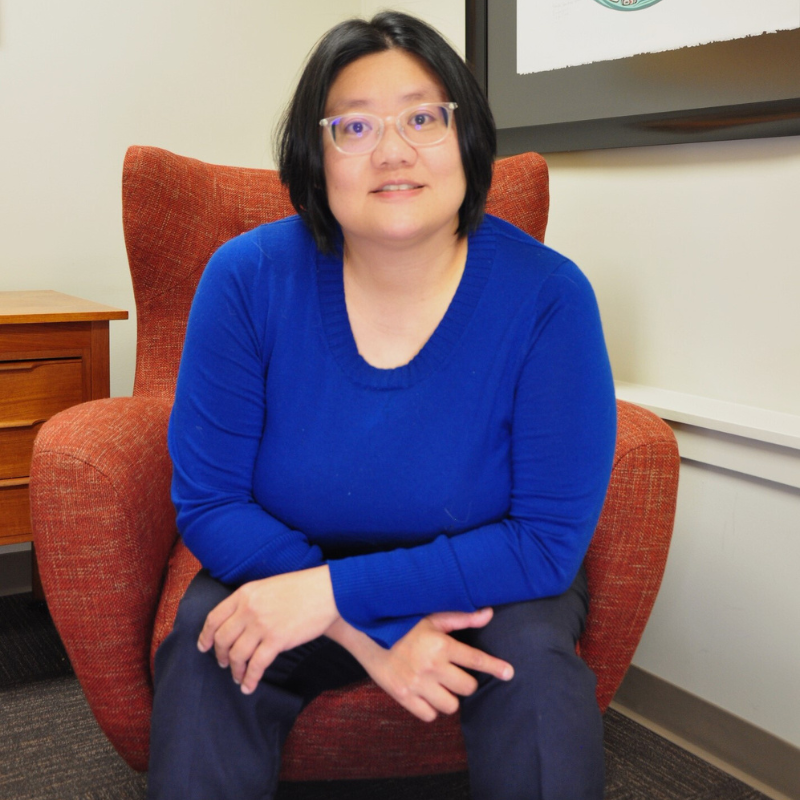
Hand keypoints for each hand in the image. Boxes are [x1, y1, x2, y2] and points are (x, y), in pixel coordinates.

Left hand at [197, 565, 338, 694]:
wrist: (327, 590)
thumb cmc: (301, 587)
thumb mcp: (268, 586)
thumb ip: (250, 600)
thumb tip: (238, 620)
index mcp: (245, 593)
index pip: (214, 617)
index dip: (206, 635)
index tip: (204, 646)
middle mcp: (249, 609)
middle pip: (223, 639)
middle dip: (220, 655)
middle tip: (224, 663)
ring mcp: (262, 625)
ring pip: (238, 655)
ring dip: (235, 670)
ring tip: (238, 677)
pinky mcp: (277, 640)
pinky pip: (256, 665)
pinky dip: (250, 679)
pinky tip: (249, 686)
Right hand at [359, 608, 513, 721]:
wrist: (366, 635)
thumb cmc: (402, 624)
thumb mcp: (431, 617)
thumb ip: (461, 618)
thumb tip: (488, 614)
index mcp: (440, 645)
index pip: (475, 659)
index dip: (494, 667)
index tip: (509, 673)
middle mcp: (431, 666)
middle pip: (466, 687)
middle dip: (465, 681)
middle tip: (454, 673)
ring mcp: (417, 684)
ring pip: (450, 705)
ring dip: (449, 697)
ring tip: (439, 685)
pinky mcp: (403, 697)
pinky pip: (429, 715)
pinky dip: (431, 708)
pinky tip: (426, 694)